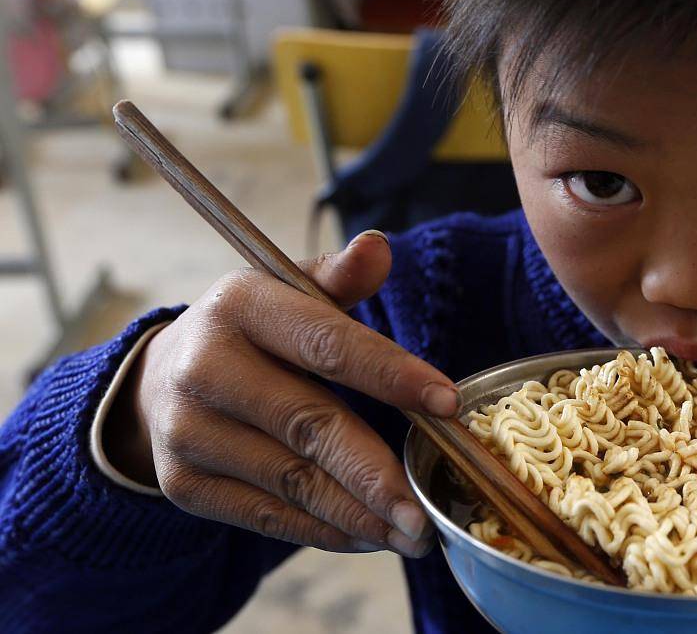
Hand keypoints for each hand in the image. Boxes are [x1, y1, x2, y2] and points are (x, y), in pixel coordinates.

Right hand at [103, 230, 458, 557]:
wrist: (164, 376)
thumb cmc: (256, 330)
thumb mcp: (291, 291)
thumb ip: (340, 277)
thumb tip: (380, 247)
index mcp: (241, 305)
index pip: (327, 343)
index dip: (392, 374)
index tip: (447, 405)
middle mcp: (205, 367)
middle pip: (310, 425)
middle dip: (377, 474)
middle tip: (427, 510)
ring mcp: (189, 430)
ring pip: (292, 482)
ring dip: (359, 514)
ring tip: (413, 532)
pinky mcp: (184, 482)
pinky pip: (268, 515)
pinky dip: (324, 531)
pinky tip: (368, 536)